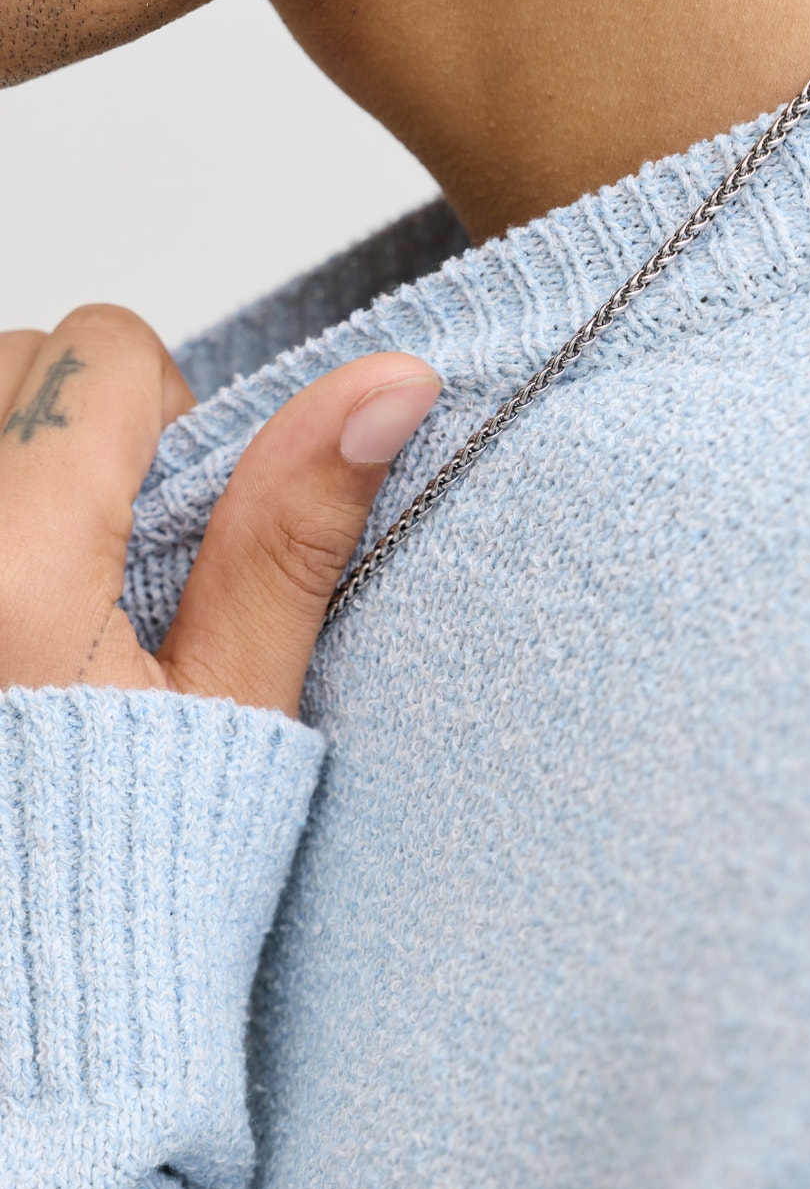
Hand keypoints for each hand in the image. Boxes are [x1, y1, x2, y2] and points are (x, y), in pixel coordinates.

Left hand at [0, 305, 439, 716]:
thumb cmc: (121, 840)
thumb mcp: (236, 696)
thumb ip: (294, 532)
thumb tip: (392, 388)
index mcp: (18, 560)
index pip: (105, 348)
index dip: (173, 414)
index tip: (184, 517)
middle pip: (23, 354)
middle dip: (85, 423)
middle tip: (119, 549)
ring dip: (26, 451)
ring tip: (64, 564)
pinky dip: (0, 491)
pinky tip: (16, 576)